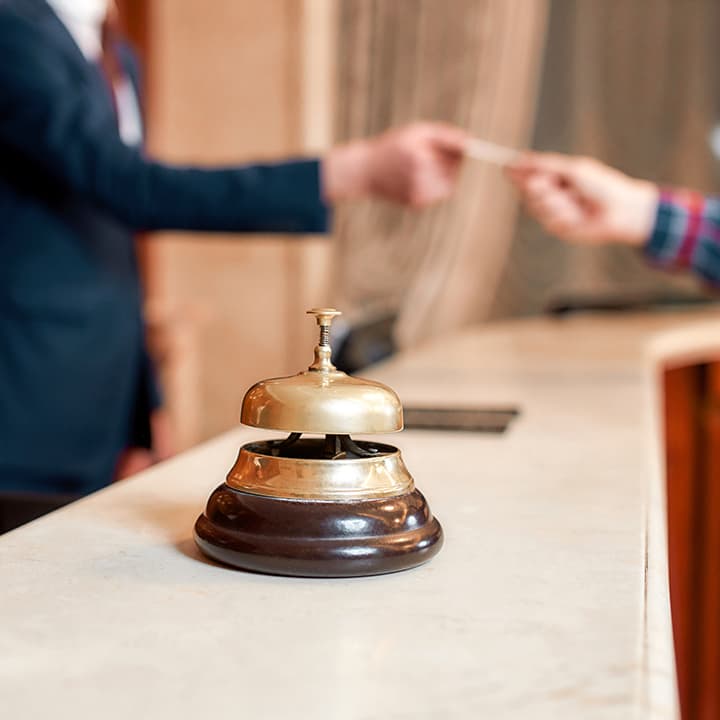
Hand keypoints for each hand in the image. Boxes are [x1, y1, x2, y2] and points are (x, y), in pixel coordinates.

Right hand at [323, 122, 467, 207]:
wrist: (365, 172)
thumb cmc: (392, 146)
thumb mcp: (418, 132)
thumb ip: (446, 135)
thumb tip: (471, 143)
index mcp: (420, 159)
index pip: (457, 157)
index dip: (458, 151)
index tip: (452, 146)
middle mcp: (419, 180)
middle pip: (453, 173)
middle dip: (450, 163)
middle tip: (433, 154)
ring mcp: (419, 195)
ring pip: (447, 185)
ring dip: (443, 175)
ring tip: (423, 164)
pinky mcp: (417, 204)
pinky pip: (437, 193)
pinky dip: (433, 184)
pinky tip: (417, 176)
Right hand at [506, 153, 658, 246]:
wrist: (619, 211)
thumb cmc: (601, 185)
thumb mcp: (571, 170)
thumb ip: (544, 165)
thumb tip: (517, 159)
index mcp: (554, 175)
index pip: (527, 173)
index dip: (516, 172)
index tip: (506, 168)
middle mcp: (551, 193)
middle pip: (526, 191)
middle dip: (536, 187)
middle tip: (548, 183)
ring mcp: (553, 211)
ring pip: (535, 207)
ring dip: (554, 202)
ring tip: (574, 200)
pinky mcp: (558, 227)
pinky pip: (548, 221)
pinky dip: (563, 216)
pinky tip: (578, 215)